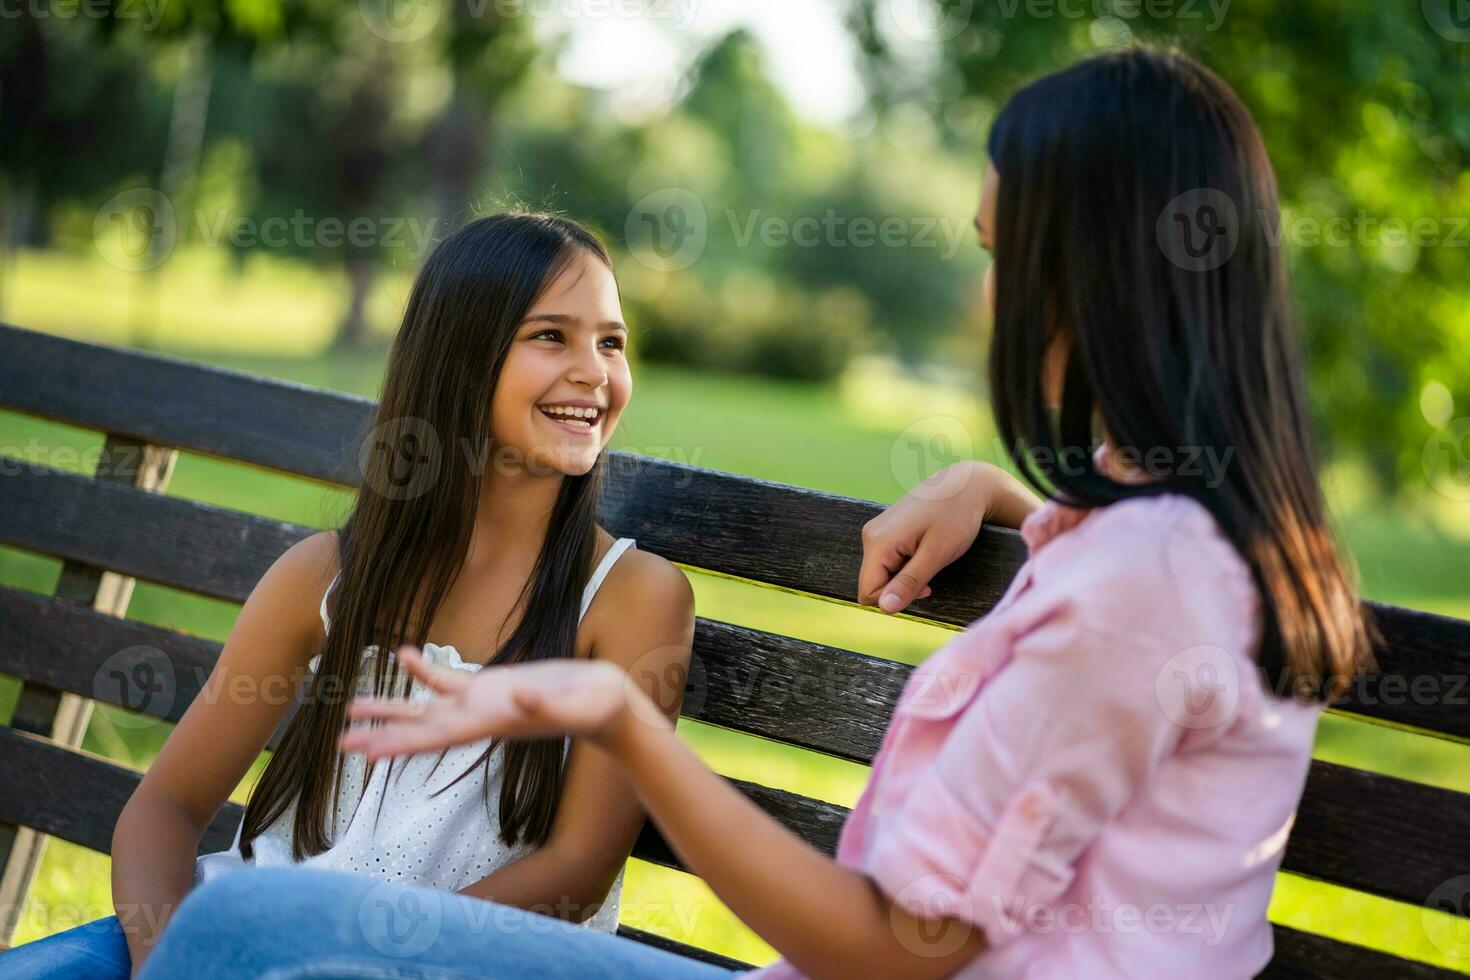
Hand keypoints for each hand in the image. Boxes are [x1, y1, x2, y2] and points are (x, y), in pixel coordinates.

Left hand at [339, 646, 654, 761]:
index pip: (435, 738)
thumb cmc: (596, 709)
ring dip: (391, 708)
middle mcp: (479, 718)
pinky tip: (403, 655)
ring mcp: (482, 702)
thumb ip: (546, 708)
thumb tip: (518, 700)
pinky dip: (424, 669)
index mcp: (491, 724)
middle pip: (419, 729)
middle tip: (340, 742)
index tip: (365, 752)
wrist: (607, 703)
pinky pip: (449, 680)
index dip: (399, 743)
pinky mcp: (491, 685)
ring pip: (426, 707)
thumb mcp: (574, 708)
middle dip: (381, 733)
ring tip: (353, 707)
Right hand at [859, 460, 1039, 613]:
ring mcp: (878, 531)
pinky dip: (906, 564)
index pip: (868, 592)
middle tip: (930, 570)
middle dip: (901, 587)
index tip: (926, 586)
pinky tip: (925, 550)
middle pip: (873, 583)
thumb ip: (909, 582)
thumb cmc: (955, 518)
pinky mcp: (887, 530)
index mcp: (878, 542)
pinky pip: (888, 560)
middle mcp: (871, 535)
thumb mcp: (935, 555)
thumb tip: (885, 609)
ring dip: (905, 575)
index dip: (896, 598)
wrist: (966, 485)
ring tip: (930, 557)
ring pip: (882, 573)